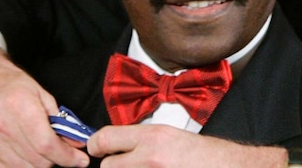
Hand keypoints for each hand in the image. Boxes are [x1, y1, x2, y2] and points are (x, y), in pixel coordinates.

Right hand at [0, 41, 89, 166]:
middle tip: (62, 152)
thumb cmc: (7, 82)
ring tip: (43, 151)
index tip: (79, 160)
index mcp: (21, 108)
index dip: (67, 157)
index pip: (48, 145)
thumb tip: (75, 141)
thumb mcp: (39, 92)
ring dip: (39, 164)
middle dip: (56, 160)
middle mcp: (2, 128)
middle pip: (38, 161)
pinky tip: (26, 156)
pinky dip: (20, 167)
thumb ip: (59, 119)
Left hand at [87, 124, 286, 166]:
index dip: (96, 145)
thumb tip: (115, 146)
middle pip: (107, 166)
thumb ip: (142, 140)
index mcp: (152, 137)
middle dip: (113, 167)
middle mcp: (149, 158)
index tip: (98, 149)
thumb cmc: (204, 155)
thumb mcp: (170, 136)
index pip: (104, 138)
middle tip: (125, 165)